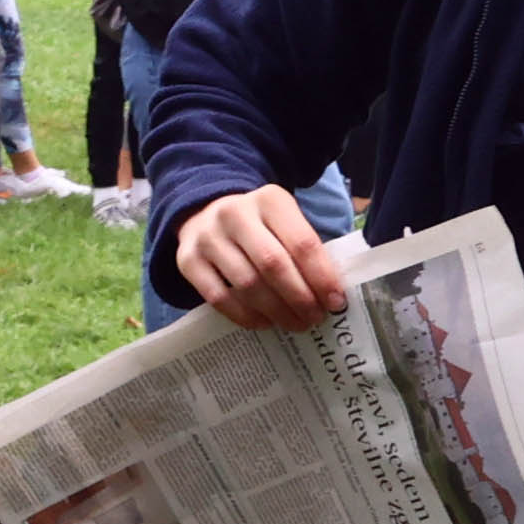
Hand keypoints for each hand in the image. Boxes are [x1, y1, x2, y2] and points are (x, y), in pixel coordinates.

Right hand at [173, 186, 349, 331]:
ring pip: (247, 284)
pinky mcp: (187, 261)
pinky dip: (246, 316)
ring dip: (276, 311)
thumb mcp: (283, 219)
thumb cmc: (257, 223)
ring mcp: (207, 237)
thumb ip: (304, 248)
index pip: (301, 243)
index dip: (321, 277)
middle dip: (300, 298)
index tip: (336, 302)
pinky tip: (265, 322)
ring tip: (295, 323)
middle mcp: (234, 214)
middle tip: (315, 318)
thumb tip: (332, 295)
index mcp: (269, 200)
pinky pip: (220, 298)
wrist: (203, 210)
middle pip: (273, 265)